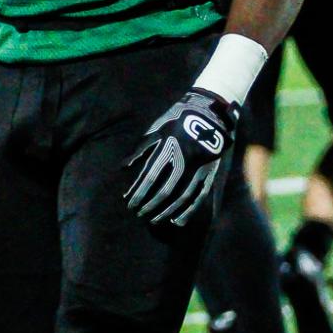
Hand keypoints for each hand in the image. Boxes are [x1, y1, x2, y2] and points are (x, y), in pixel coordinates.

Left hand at [124, 88, 237, 228]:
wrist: (209, 112)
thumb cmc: (177, 119)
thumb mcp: (156, 129)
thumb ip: (140, 149)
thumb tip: (123, 168)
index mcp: (169, 148)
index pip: (150, 177)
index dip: (138, 192)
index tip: (128, 202)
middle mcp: (184, 160)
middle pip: (164, 190)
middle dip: (150, 205)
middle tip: (138, 214)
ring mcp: (199, 168)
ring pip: (181, 196)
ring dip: (166, 211)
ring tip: (153, 220)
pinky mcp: (209, 173)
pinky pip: (199, 196)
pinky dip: (188, 211)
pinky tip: (176, 220)